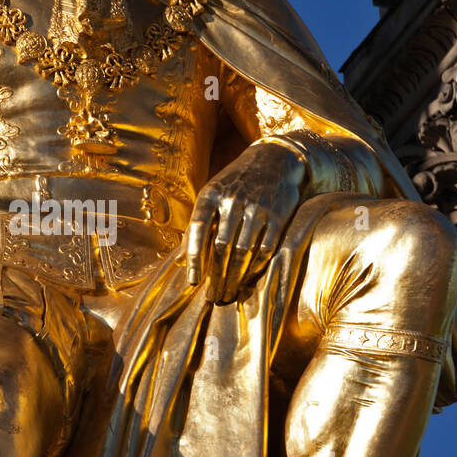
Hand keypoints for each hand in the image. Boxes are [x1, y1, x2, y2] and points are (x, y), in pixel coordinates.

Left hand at [185, 141, 306, 300]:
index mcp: (211, 195)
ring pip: (243, 251)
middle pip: (221, 246)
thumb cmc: (235, 184)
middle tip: (213, 296)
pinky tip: (248, 279)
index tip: (193, 282)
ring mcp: (257, 207)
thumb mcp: (212, 195)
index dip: (195, 258)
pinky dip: (256, 267)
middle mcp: (233, 200)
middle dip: (217, 276)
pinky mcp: (278, 215)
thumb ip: (197, 225)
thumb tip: (179, 260)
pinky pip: (265, 248)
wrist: (274, 160)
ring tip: (229, 293)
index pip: (198, 230)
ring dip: (235, 277)